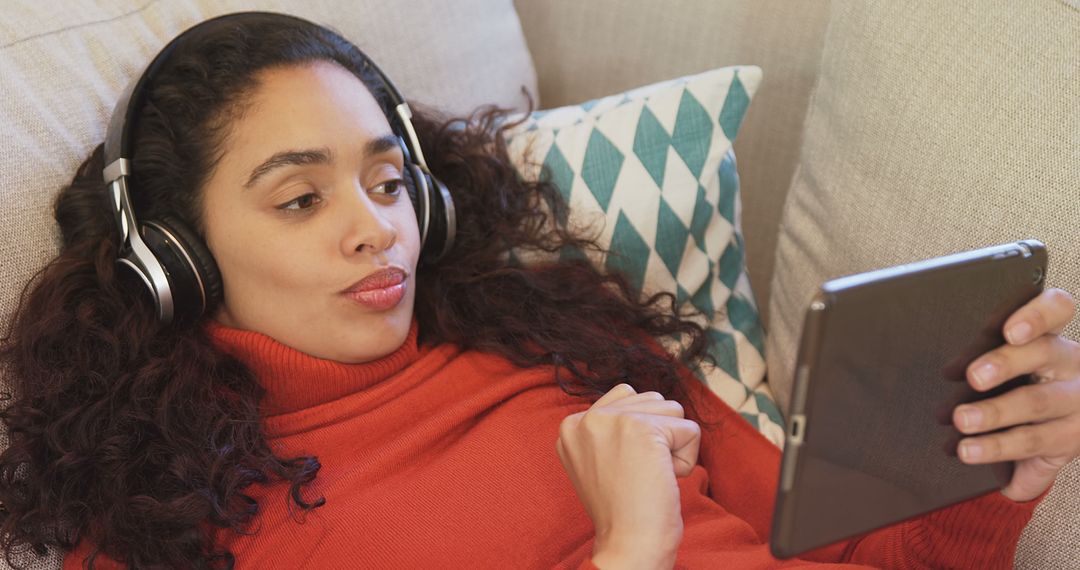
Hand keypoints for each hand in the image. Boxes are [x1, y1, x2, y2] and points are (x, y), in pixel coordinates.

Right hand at [556, 383, 699, 569]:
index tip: (623, 470)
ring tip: (649, 475)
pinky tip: (663, 480)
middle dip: (658, 436)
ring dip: (673, 445)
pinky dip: (687, 459)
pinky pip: (690, 429)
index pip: (625, 397)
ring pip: (672, 409)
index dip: (639, 435)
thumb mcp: (598, 460)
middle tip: (637, 474)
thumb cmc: (622, 510)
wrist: (627, 544)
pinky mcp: (642, 428)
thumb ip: (611, 427)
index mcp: (571, 426)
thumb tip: (646, 400)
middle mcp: (586, 418)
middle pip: (651, 400)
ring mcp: (612, 421)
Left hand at [952, 288, 1079, 501]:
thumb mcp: (1011, 365)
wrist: (1058, 429)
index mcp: (1052, 337)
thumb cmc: (1021, 384)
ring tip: (962, 421)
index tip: (1009, 330)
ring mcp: (1077, 403)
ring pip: (1037, 402)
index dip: (1037, 315)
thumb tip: (942, 367)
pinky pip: (1032, 441)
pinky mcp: (1071, 440)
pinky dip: (996, 448)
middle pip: (1044, 353)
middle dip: (1005, 363)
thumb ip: (983, 357)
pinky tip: (969, 450)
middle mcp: (1072, 364)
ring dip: (995, 413)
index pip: (1058, 309)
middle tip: (973, 377)